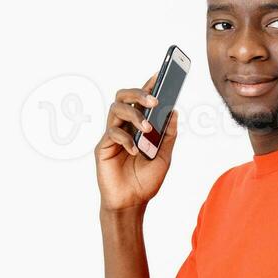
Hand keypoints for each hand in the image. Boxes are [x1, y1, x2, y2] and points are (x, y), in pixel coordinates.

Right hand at [95, 74, 179, 213]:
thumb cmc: (145, 181)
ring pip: (116, 110)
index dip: (149, 85)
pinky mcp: (103, 148)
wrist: (131, 203)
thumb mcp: (164, 157)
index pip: (142, 100)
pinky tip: (136, 151)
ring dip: (134, 116)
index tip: (162, 74)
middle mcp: (124, 126)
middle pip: (124, 97)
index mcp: (138, 126)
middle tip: (154, 100)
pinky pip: (112, 134)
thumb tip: (174, 111)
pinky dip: (126, 139)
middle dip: (138, 93)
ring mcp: (112, 136)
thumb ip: (168, 134)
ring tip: (147, 129)